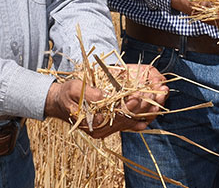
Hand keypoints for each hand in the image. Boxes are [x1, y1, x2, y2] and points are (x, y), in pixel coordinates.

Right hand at [43, 64, 168, 138]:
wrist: (59, 103)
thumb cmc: (65, 95)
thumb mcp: (73, 89)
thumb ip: (88, 93)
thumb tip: (104, 96)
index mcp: (92, 123)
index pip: (113, 115)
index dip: (127, 106)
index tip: (138, 96)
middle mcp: (101, 130)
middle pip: (125, 119)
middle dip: (141, 108)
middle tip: (154, 97)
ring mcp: (106, 130)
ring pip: (129, 122)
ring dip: (145, 114)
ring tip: (159, 104)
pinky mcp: (110, 126)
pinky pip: (127, 125)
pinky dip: (139, 120)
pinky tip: (150, 116)